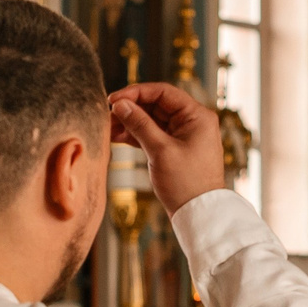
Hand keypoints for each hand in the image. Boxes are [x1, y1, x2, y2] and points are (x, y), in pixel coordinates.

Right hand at [108, 83, 227, 213]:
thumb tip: (120, 104)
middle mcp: (193, 122)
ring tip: (108, 128)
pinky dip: (136, 135)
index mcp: (197, 116)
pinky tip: (117, 137)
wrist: (199, 214)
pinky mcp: (175, 149)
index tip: (113, 100)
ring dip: (131, 122)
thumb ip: (139, 124)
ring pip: (152, 120)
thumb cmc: (186, 184)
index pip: (163, 92)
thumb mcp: (160, 151)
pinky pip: (153, 134)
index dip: (136, 93)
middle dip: (131, 109)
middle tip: (108, 116)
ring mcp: (184, 135)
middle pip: (156, 105)